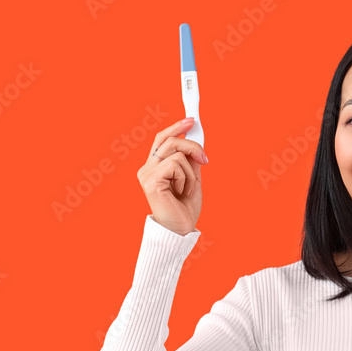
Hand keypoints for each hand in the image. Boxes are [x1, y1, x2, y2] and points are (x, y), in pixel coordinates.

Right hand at [137, 117, 209, 235]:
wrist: (181, 230)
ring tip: (187, 189)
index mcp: (154, 167)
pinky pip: (176, 165)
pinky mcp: (151, 181)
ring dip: (191, 172)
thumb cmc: (184, 208)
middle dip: (193, 146)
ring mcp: (147, 174)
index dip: (175, 127)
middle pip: (170, 140)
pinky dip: (186, 179)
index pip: (162, 139)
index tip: (191, 121)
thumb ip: (191, 160)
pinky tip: (181, 193)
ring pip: (177, 153)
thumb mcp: (192, 179)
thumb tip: (195, 139)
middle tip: (205, 160)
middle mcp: (147, 168)